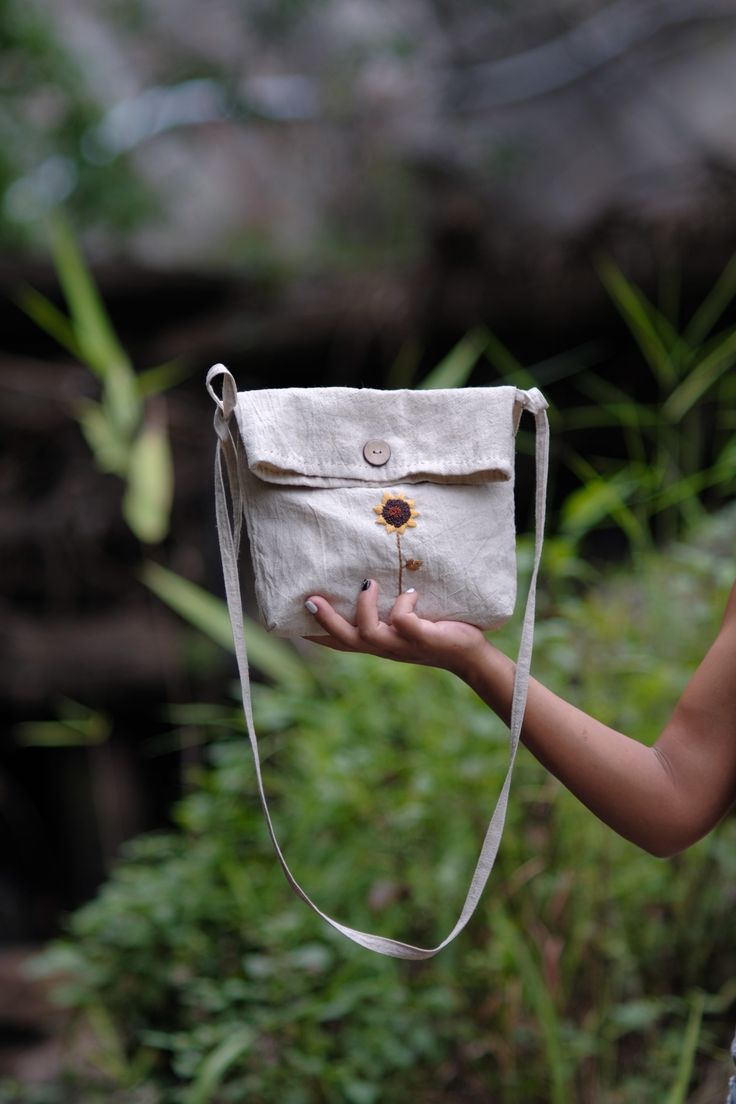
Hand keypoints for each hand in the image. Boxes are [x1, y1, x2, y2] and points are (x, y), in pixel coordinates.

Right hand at [303, 580, 489, 679]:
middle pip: (344, 640)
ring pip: (367, 634)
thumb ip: (386, 611)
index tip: (292, 622)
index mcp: (377, 644)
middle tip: (311, 598)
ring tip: (369, 583)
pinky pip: (403, 622)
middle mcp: (384, 648)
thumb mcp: (404, 624)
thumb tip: (369, 579)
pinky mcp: (421, 639)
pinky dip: (405, 604)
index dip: (315, 634)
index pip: (339, 642)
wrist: (468, 655)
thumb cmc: (435, 632)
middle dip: (325, 620)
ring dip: (364, 606)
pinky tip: (414, 594)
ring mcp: (401, 646)